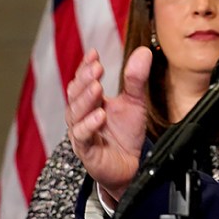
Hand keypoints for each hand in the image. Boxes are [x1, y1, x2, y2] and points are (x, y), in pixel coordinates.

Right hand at [66, 47, 151, 200]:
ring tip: (96, 87)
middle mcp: (82, 116)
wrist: (129, 167)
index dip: (86, 67)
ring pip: (75, 114)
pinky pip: (83, 137)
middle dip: (84, 80)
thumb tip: (143, 51)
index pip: (83, 81)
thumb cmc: (125, 134)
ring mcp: (82, 133)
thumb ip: (136, 79)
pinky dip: (89, 125)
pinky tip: (99, 116)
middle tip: (95, 68)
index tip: (94, 54)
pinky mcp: (87, 151)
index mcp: (91, 102)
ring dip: (85, 99)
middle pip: (75, 95)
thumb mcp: (135, 102)